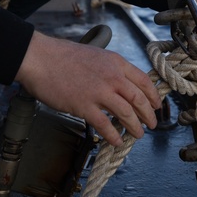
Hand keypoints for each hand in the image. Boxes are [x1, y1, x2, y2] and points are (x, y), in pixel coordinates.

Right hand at [15, 31, 161, 146]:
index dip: (153, 96)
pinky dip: (113, 136)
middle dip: (149, 115)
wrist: (40, 58)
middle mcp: (112, 77)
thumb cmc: (62, 56)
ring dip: (135, 127)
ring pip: (126, 114)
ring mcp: (98, 92)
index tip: (156, 105)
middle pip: (139, 99)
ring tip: (138, 135)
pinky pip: (105, 125)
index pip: (144, 81)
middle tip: (152, 124)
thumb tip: (120, 84)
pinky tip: (116, 141)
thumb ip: (110, 68)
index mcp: (115, 62)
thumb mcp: (95, 55)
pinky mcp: (84, 106)